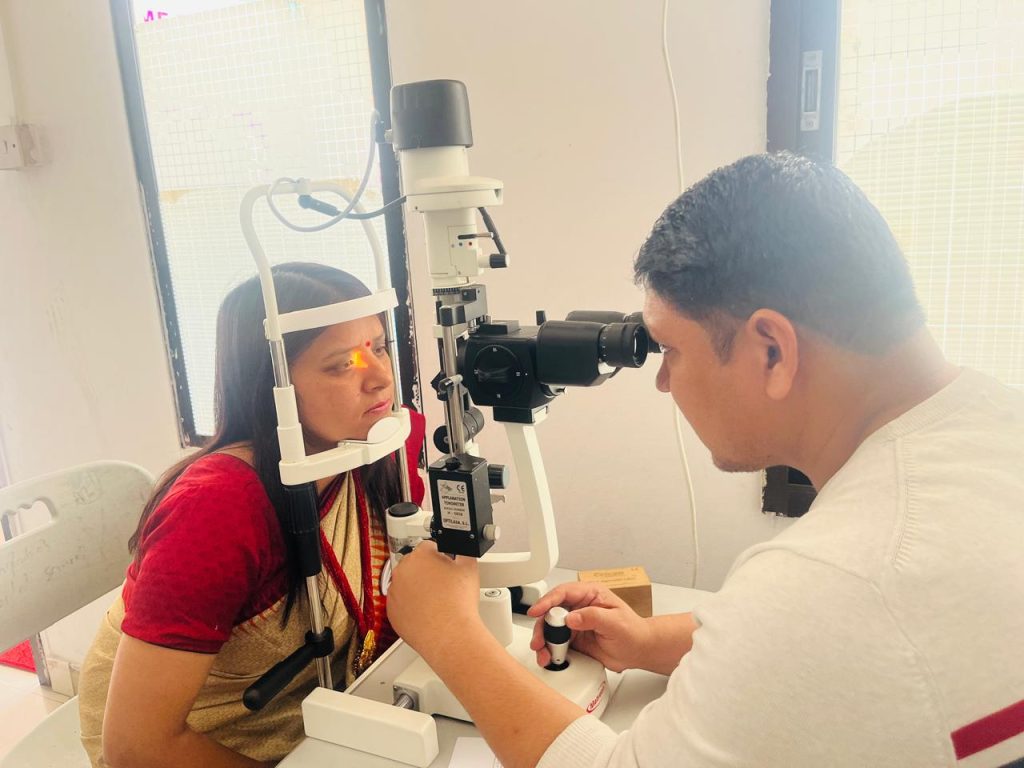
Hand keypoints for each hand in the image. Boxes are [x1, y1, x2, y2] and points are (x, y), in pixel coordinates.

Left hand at [386, 541, 482, 657]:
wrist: (449, 635)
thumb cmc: (458, 604)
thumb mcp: (469, 567)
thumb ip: (463, 552)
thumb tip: (461, 549)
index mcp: (420, 556)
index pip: (429, 546)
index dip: (441, 555)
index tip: (445, 564)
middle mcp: (402, 571)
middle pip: (415, 565)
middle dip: (428, 571)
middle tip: (443, 584)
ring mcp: (394, 592)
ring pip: (407, 584)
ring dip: (418, 589)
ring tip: (436, 600)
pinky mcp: (391, 611)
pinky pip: (401, 603)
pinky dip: (411, 606)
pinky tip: (427, 612)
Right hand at [527, 582, 651, 672]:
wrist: (638, 650)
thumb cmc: (633, 631)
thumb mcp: (615, 622)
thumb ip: (593, 617)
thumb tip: (571, 618)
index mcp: (590, 594)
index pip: (563, 593)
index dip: (547, 601)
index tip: (536, 611)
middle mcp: (579, 607)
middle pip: (551, 611)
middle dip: (542, 626)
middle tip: (539, 640)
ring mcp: (575, 623)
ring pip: (550, 628)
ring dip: (543, 641)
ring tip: (543, 653)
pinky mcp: (573, 639)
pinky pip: (556, 643)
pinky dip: (550, 651)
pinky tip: (549, 658)